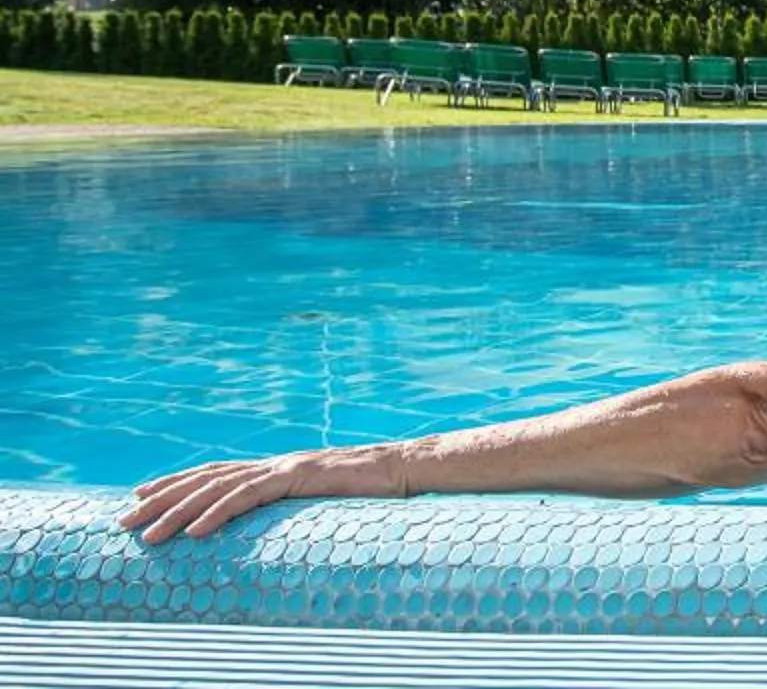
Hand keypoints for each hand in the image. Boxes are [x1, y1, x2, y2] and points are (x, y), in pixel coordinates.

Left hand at [117, 446, 401, 543]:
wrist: (411, 467)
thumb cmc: (375, 489)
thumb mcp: (326, 501)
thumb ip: (298, 507)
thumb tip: (276, 532)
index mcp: (278, 468)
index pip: (216, 473)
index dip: (176, 483)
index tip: (140, 497)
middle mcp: (275, 464)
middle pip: (206, 478)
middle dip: (161, 499)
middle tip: (123, 519)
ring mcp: (285, 467)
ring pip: (218, 487)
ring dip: (177, 512)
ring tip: (147, 534)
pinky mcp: (299, 477)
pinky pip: (249, 497)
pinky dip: (217, 514)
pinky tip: (194, 532)